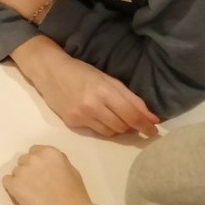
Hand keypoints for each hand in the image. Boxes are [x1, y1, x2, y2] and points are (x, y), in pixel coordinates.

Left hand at [2, 145, 91, 204]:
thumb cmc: (75, 197)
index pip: (34, 151)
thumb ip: (57, 162)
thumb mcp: (72, 171)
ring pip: (16, 172)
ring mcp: (22, 172)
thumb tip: (47, 162)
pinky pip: (6, 181)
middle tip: (37, 184)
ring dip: (21, 180)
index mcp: (49, 153)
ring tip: (33, 193)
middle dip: (29, 171)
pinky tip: (23, 196)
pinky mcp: (14, 185)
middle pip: (24, 161)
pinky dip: (12, 188)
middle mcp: (34, 159)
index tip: (41, 172)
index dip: (37, 163)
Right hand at [13, 36, 159, 137]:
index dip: (146, 125)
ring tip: (116, 117)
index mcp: (104, 90)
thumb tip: (152, 118)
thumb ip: (131, 99)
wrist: (50, 72)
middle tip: (137, 123)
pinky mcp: (72, 123)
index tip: (155, 130)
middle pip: (122, 126)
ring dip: (119, 128)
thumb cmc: (81, 72)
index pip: (131, 114)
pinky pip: (97, 131)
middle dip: (133, 126)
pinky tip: (100, 117)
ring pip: (111, 132)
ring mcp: (81, 116)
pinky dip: (104, 127)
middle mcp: (92, 105)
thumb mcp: (108, 79)